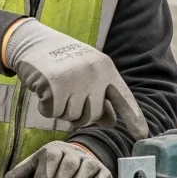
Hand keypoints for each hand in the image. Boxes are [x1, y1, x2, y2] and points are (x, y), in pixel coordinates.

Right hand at [2, 19, 149, 139]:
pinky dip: (45, 107)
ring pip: (71, 117)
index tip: (143, 136)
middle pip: (92, 116)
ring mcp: (74, 78)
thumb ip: (100, 96)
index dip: (134, 118)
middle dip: (79, 114)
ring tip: (55, 89)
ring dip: (60, 109)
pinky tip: (43, 90)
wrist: (33, 41)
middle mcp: (94, 72)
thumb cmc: (62, 61)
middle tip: (68, 96)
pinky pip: (52, 113)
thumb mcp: (86, 74)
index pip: (123, 98)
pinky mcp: (53, 85)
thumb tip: (110, 123)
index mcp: (106, 68)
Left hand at [3, 141, 112, 177]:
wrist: (76, 168)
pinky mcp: (104, 174)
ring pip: (81, 177)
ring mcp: (90, 162)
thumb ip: (17, 177)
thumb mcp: (31, 171)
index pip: (50, 158)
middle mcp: (73, 152)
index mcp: (53, 149)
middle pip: (67, 169)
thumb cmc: (49, 172)